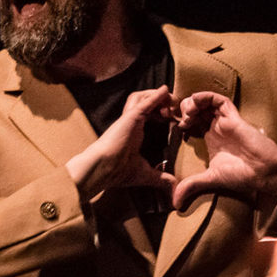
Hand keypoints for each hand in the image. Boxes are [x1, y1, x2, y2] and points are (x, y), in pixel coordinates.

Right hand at [68, 85, 177, 200]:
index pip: (146, 115)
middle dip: (160, 101)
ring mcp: (129, 118)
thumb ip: (161, 177)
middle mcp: (130, 123)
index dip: (160, 113)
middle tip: (173, 107)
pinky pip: (144, 102)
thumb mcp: (145, 173)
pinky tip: (165, 91)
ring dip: (156, 95)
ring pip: (141, 96)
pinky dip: (155, 95)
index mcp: (132, 133)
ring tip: (169, 99)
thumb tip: (174, 186)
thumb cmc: (117, 171)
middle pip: (143, 102)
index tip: (172, 119)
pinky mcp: (130, 117)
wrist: (103, 169)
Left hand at [170, 92, 276, 210]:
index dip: (179, 120)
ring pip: (206, 101)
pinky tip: (196, 103)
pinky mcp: (233, 117)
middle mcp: (216, 127)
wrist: (264, 173)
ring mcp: (224, 121)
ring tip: (187, 113)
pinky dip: (206, 97)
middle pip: (197, 109)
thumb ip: (191, 186)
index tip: (169, 125)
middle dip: (183, 109)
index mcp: (210, 138)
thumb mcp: (210, 179)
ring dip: (193, 102)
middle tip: (176, 117)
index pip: (191, 121)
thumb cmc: (242, 176)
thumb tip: (174, 203)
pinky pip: (219, 100)